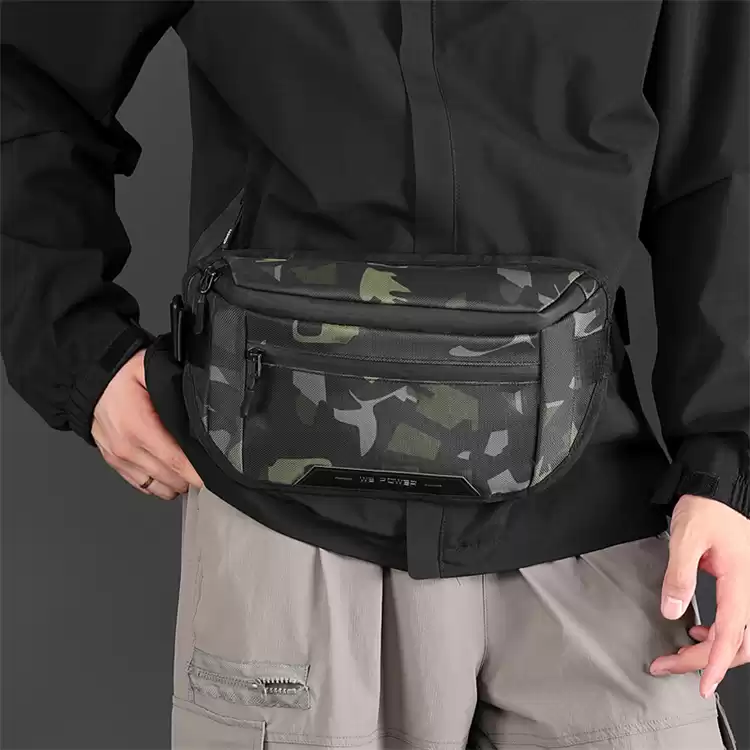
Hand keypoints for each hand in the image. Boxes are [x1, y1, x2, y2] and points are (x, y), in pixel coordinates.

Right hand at [92, 349, 202, 499]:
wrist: (87, 383)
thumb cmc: (118, 377)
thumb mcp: (149, 370)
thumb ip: (173, 387)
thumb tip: (196, 399)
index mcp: (139, 428)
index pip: (176, 462)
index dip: (197, 473)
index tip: (212, 475)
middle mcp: (128, 449)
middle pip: (170, 480)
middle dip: (192, 478)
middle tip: (207, 469)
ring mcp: (120, 459)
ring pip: (158, 488)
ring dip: (177, 483)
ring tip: (189, 471)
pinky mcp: (115, 463)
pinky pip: (143, 486)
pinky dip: (159, 485)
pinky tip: (170, 474)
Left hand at [649, 494, 749, 697]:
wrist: (719, 488)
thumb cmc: (707, 508)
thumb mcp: (686, 537)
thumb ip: (679, 574)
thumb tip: (672, 610)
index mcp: (740, 583)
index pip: (731, 635)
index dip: (715, 664)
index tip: (703, 686)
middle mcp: (749, 590)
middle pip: (737, 643)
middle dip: (704, 661)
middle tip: (668, 665)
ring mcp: (747, 588)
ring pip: (739, 635)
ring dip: (711, 650)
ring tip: (679, 654)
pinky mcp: (740, 584)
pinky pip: (736, 620)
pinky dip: (717, 634)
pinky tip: (696, 631)